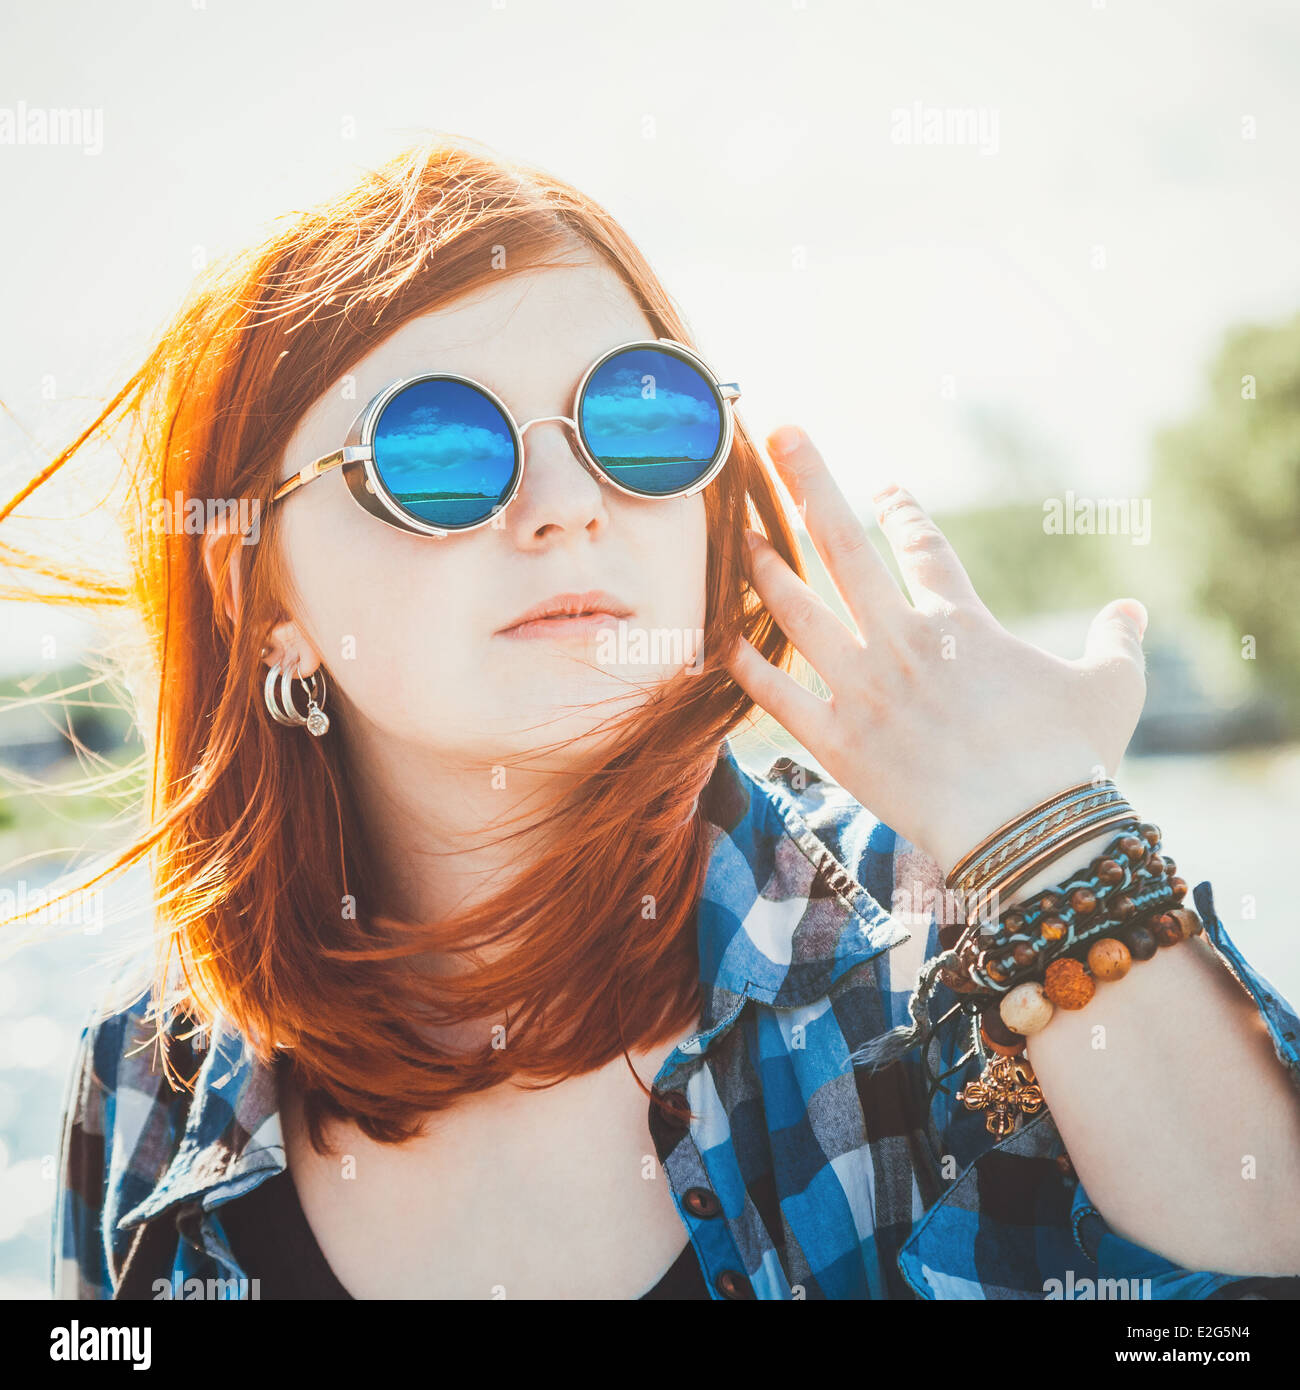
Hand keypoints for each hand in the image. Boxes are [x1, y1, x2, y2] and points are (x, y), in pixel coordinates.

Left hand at [726, 427, 1149, 877]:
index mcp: (962, 622)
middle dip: (807, 484)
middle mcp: (901, 642)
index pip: (924, 546)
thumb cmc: (1074, 760)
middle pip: (842, 546)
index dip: (903, 510)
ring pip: (798, 610)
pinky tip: (722, 636)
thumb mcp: (1114, 687)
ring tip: (737, 531)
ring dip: (765, 566)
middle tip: (778, 435)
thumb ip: (1118, 640)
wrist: (1030, 835)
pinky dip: (748, 666)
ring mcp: (862, 690)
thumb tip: (1135, 609)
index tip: (886, 488)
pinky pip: (779, 696)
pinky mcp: (837, 743)